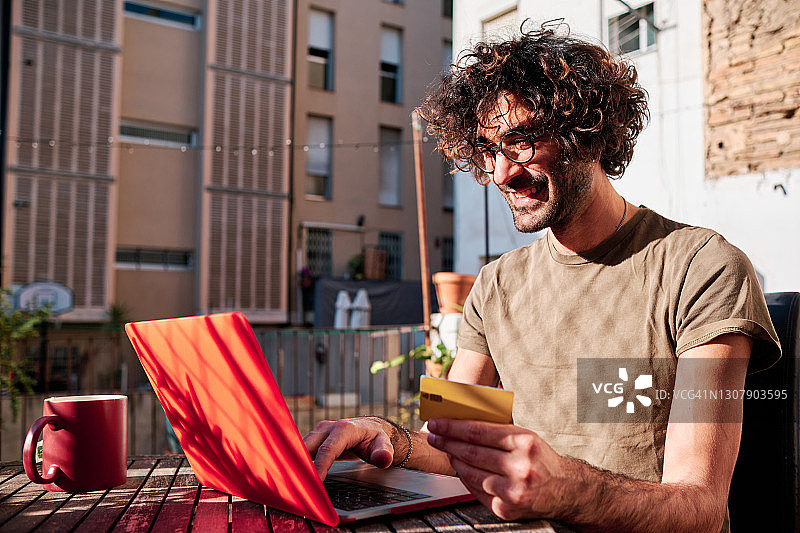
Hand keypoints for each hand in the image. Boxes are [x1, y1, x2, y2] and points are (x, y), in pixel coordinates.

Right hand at [303, 417, 395, 479]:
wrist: (370, 429)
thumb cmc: (376, 439)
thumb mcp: (384, 446)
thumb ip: (384, 453)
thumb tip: (383, 459)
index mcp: (344, 429)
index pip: (327, 450)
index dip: (319, 466)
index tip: (314, 482)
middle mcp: (328, 428)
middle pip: (308, 447)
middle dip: (300, 465)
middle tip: (296, 485)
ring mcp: (319, 432)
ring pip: (301, 448)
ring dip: (295, 464)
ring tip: (291, 483)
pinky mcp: (314, 438)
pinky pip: (302, 451)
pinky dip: (297, 463)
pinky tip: (294, 476)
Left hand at [426, 418, 570, 520]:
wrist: (565, 490)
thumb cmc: (542, 459)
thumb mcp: (527, 436)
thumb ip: (498, 429)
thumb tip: (465, 419)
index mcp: (525, 442)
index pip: (479, 432)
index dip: (453, 427)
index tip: (438, 423)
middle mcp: (520, 467)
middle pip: (472, 452)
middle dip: (448, 442)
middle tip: (435, 436)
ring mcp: (512, 491)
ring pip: (471, 472)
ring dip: (454, 460)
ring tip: (447, 451)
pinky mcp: (506, 508)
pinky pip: (476, 490)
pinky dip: (465, 478)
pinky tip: (461, 468)